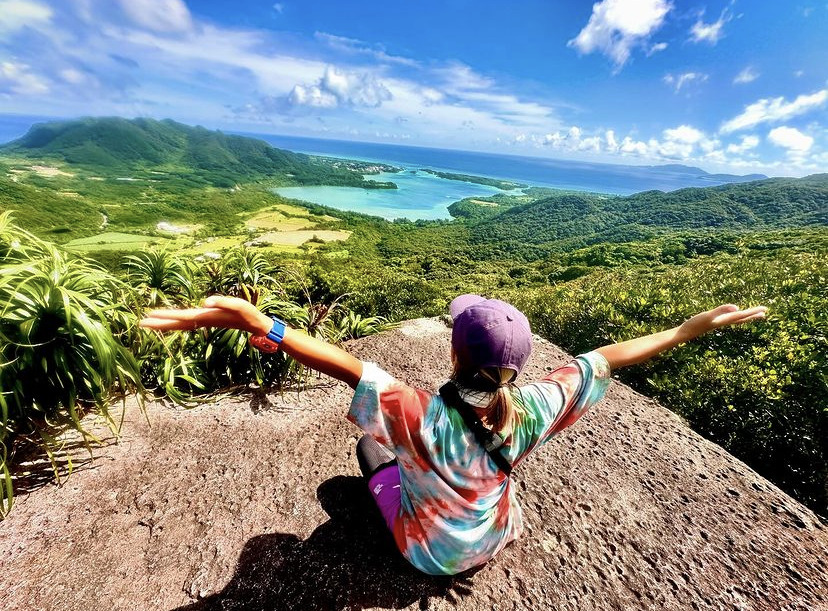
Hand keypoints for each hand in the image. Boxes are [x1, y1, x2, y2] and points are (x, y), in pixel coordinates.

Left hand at [139, 295, 272, 335]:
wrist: (255, 325)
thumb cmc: (248, 314)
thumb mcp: (238, 305)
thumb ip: (222, 302)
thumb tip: (206, 302)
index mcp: (206, 316)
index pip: (180, 317)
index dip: (165, 317)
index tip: (148, 317)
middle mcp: (202, 320)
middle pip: (176, 323)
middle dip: (159, 323)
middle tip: (140, 323)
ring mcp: (204, 321)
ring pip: (180, 324)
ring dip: (165, 323)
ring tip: (150, 322)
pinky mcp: (208, 319)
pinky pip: (186, 322)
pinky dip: (175, 321)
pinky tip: (171, 320)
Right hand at [679, 304, 767, 339]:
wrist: (685, 333)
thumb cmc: (695, 324)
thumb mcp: (708, 315)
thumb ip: (721, 310)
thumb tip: (737, 307)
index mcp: (725, 320)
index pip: (742, 315)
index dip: (753, 312)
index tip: (765, 309)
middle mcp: (723, 322)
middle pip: (742, 319)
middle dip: (753, 315)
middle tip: (765, 312)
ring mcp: (718, 323)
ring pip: (735, 320)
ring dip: (745, 317)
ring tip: (752, 315)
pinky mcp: (713, 323)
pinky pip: (727, 319)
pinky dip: (734, 317)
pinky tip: (732, 316)